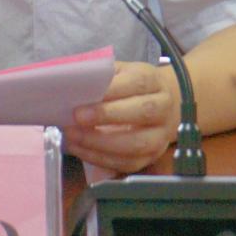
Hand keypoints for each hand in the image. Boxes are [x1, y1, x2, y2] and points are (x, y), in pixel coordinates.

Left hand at [62, 61, 179, 174]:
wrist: (162, 106)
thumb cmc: (131, 86)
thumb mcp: (120, 72)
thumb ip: (101, 76)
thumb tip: (72, 83)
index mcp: (154, 81)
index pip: (137, 83)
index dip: (112, 89)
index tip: (86, 93)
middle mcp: (163, 109)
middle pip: (142, 112)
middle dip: (106, 115)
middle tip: (77, 116)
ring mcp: (160, 136)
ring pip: (136, 144)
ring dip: (101, 142)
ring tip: (73, 136)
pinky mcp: (152, 158)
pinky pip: (127, 163)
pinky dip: (101, 158)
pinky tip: (80, 149)